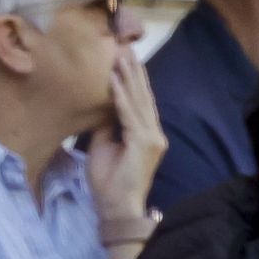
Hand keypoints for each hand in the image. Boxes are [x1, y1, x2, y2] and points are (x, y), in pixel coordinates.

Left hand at [86, 49, 166, 223]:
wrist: (116, 208)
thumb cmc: (108, 183)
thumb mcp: (104, 149)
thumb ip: (108, 128)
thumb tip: (103, 110)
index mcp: (146, 134)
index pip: (139, 102)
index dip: (132, 81)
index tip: (123, 61)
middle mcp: (154, 133)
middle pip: (142, 97)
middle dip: (133, 72)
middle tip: (125, 49)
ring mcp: (152, 138)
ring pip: (138, 102)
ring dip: (128, 79)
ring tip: (120, 59)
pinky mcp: (145, 143)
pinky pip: (130, 116)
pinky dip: (121, 98)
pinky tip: (114, 83)